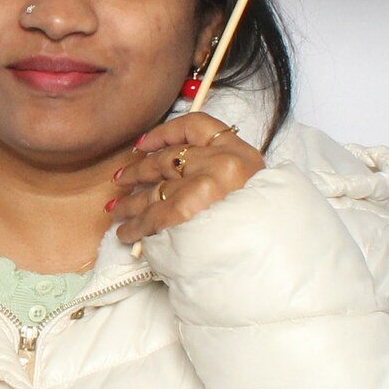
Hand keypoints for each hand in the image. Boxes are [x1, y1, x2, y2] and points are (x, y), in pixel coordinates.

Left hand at [109, 112, 263, 243]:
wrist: (272, 262)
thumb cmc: (260, 230)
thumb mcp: (250, 190)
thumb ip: (219, 173)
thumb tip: (175, 171)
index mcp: (241, 154)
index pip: (195, 126)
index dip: (164, 133)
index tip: (143, 144)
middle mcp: (222, 165)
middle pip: (168, 160)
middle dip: (139, 171)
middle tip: (121, 179)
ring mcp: (205, 187)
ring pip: (154, 190)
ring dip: (130, 202)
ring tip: (117, 210)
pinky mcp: (187, 213)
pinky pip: (151, 217)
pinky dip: (135, 226)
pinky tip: (125, 233)